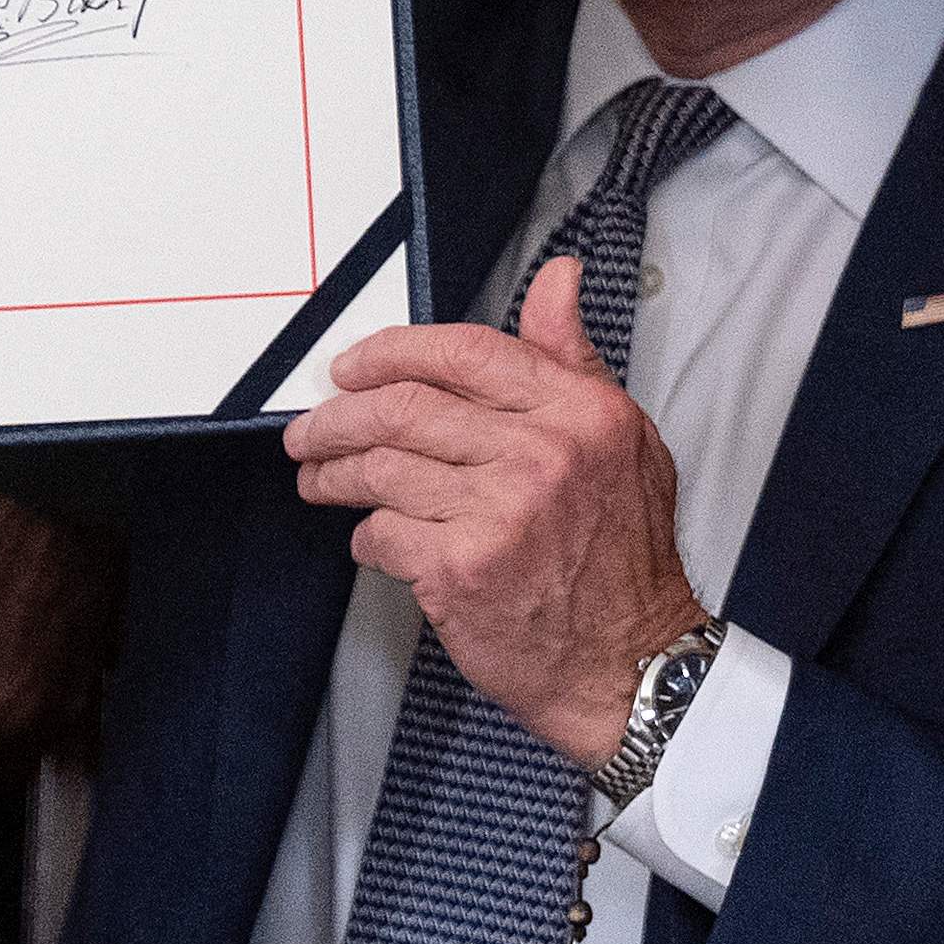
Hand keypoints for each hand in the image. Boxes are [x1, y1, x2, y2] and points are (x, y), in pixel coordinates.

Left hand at [287, 257, 699, 765]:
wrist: (633, 663)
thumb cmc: (623, 558)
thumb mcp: (620, 440)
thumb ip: (571, 358)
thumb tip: (556, 279)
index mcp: (580, 412)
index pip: (462, 351)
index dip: (390, 352)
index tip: (351, 368)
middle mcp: (542, 455)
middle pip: (403, 407)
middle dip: (338, 416)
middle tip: (311, 430)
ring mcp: (500, 512)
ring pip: (381, 469)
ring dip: (335, 473)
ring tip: (320, 478)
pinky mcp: (461, 568)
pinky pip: (381, 532)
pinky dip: (366, 536)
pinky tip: (372, 539)